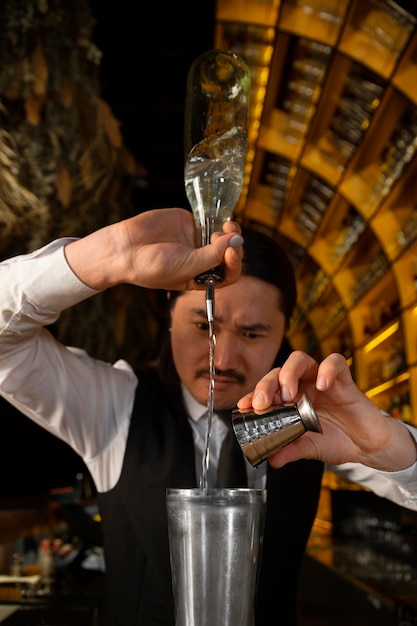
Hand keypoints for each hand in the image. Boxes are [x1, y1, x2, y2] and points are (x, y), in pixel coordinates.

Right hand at [65, 208, 242, 290]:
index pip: (228, 273)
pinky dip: (218, 218)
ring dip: (230, 231)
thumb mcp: (186, 266)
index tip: (230, 253)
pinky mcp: (189, 223)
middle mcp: (202, 260)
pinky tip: (220, 218)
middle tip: (229, 236)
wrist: (125, 249)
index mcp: (201, 278)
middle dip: (234, 245)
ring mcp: (196, 241)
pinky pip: (210, 220)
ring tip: (226, 226)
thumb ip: (213, 255)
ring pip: (223, 236)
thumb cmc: (152, 268)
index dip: (234, 263)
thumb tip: (237, 239)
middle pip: (229, 253)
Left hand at [237, 351, 416, 471]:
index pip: (267, 390)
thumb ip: (290, 450)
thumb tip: (271, 460)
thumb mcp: (309, 448)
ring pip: (300, 360)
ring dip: (289, 374)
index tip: (244, 407)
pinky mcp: (343, 378)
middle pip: (278, 372)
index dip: (253, 395)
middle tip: (263, 403)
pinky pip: (335, 362)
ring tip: (288, 394)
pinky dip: (326, 370)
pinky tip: (321, 385)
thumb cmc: (336, 441)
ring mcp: (320, 380)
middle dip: (266, 385)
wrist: (367, 445)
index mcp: (290, 400)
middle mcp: (302, 386)